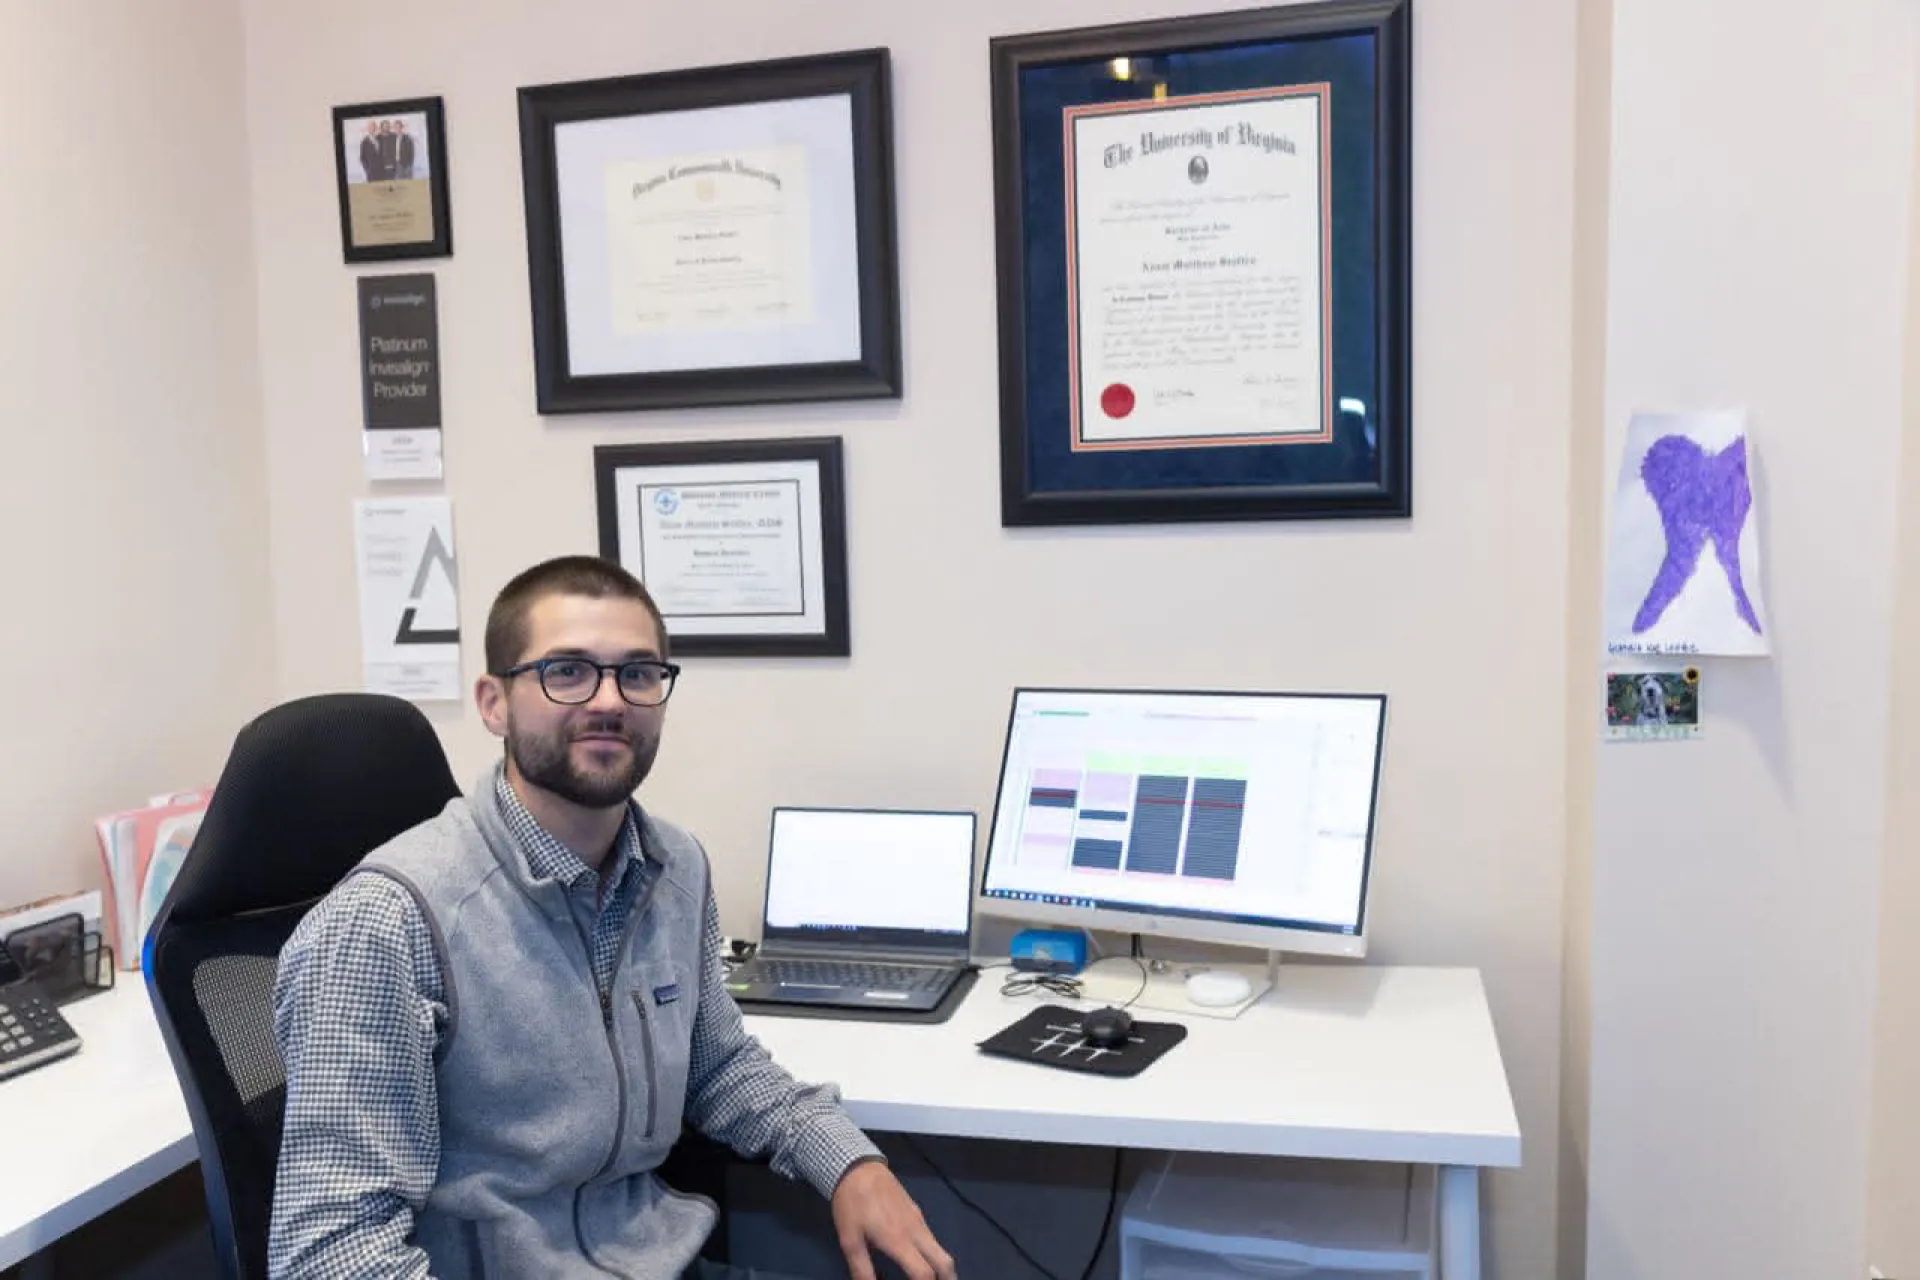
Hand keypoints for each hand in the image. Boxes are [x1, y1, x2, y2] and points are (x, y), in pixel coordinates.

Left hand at [830, 1159, 955, 1279]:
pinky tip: (920, 1258)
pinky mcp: (916, 1211)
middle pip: (944, 1262)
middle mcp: (915, 1231)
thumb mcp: (849, 1240)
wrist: (859, 1167)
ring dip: (941, 1267)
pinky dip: (933, 1254)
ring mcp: (919, 1219)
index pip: (924, 1273)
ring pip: (940, 1248)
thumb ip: (862, 1269)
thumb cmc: (852, 1204)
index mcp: (899, 1241)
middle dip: (948, 1279)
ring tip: (932, 1279)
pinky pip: (931, 1237)